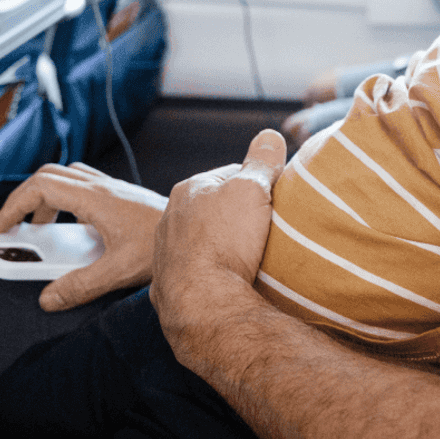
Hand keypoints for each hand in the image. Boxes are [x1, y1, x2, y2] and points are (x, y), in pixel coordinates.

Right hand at [0, 162, 167, 311]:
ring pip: (67, 178)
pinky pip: (83, 187)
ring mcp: (114, 189)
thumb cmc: (164, 247)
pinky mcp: (122, 197)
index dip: (14, 205)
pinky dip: (66, 201)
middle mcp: (103, 188)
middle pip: (49, 176)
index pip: (41, 187)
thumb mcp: (118, 271)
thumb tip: (48, 299)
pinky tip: (73, 229)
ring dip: (46, 198)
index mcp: (96, 199)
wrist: (199, 234)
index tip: (1, 228)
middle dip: (24, 199)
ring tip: (40, 228)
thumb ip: (80, 285)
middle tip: (14, 227)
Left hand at [150, 130, 286, 335]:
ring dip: (223, 247)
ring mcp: (165, 254)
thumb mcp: (251, 190)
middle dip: (237, 218)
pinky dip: (211, 274)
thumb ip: (261, 162)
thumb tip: (270, 135)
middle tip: (265, 231)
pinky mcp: (168, 287)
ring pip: (202, 241)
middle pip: (215, 210)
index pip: (229, 177)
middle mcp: (170, 218)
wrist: (202, 303)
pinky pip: (196, 273)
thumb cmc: (225, 241)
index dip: (256, 186)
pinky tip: (228, 281)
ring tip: (250, 259)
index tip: (274, 201)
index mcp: (189, 189)